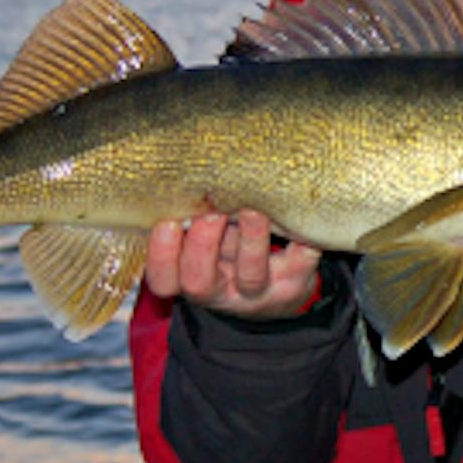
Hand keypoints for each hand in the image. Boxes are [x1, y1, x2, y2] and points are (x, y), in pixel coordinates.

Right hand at [145, 209, 321, 319]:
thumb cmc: (231, 255)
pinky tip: (297, 214)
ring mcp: (261, 291)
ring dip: (250, 241)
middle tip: (210, 213)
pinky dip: (301, 240)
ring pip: (251, 277)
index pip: (163, 281)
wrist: (278, 291)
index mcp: (193, 280)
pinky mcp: (296, 280)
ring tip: (253, 211)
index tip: (167, 223)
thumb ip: (193, 217)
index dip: (161, 256)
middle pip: (200, 282)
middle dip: (202, 246)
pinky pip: (300, 262)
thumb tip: (187, 169)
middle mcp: (223, 292)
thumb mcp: (207, 241)